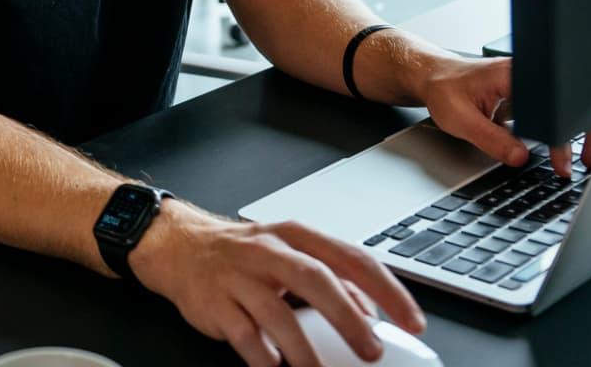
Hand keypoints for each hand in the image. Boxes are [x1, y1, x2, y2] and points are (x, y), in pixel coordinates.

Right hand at [129, 199, 425, 366]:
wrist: (178, 246)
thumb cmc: (243, 255)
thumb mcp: (288, 254)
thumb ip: (330, 278)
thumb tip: (369, 310)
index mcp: (294, 236)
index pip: (349, 256)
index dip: (386, 289)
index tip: (412, 320)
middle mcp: (267, 251)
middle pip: (315, 279)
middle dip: (348, 319)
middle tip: (372, 352)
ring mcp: (239, 276)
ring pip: (278, 314)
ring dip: (306, 352)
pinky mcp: (215, 302)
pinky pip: (245, 336)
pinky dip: (265, 357)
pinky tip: (276, 366)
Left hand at [419, 54, 590, 176]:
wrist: (429, 77)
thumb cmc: (440, 89)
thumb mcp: (460, 119)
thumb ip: (491, 140)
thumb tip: (520, 157)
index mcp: (512, 75)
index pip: (548, 108)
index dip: (558, 136)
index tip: (559, 160)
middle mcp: (522, 76)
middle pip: (553, 112)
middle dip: (553, 138)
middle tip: (553, 163)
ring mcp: (523, 85)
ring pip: (545, 117)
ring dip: (538, 134)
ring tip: (507, 132)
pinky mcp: (519, 94)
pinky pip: (534, 116)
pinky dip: (527, 130)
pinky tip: (504, 126)